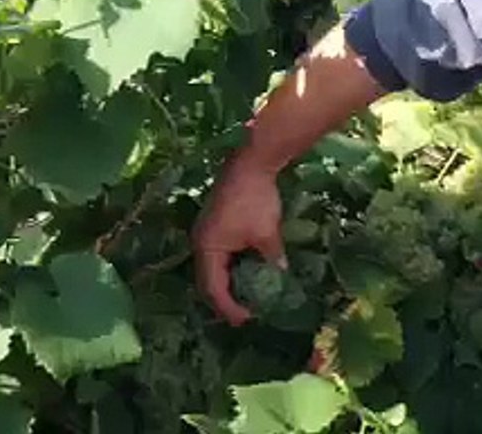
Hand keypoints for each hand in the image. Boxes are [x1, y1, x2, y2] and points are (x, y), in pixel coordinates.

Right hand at [192, 160, 285, 325]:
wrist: (250, 163)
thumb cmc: (256, 200)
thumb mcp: (267, 234)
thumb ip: (271, 258)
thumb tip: (281, 274)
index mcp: (207, 248)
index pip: (213, 288)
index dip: (229, 307)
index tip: (246, 318)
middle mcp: (200, 242)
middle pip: (207, 280)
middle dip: (224, 299)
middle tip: (243, 314)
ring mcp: (205, 231)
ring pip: (212, 267)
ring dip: (226, 283)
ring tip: (244, 296)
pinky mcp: (214, 222)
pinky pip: (217, 254)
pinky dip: (229, 267)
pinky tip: (245, 270)